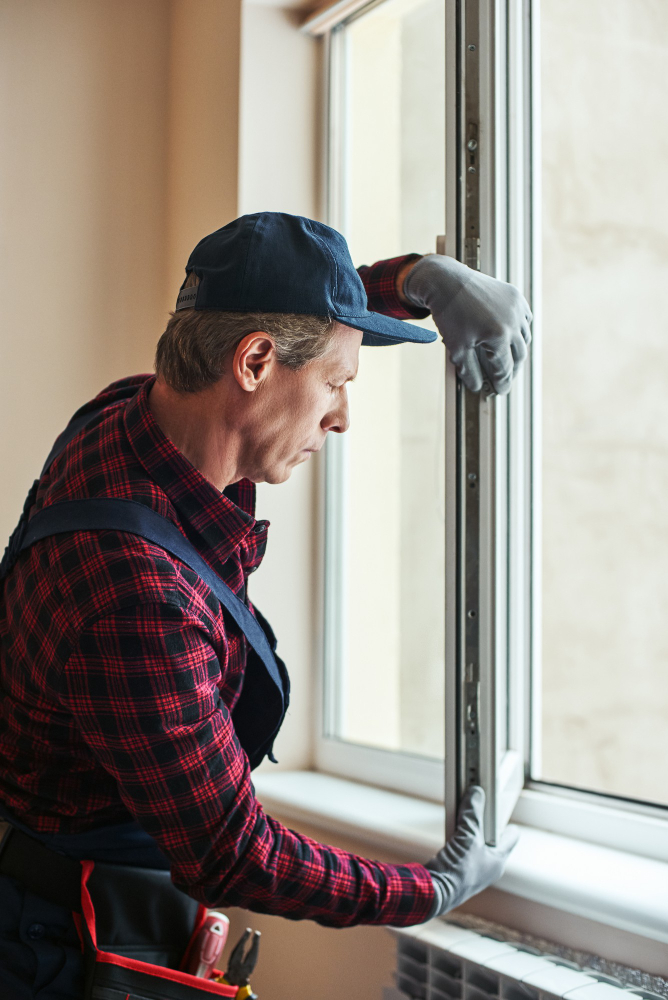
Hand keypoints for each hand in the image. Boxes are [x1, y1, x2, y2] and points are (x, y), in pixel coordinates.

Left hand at [403, 254, 531, 394]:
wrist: (446, 281)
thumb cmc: (449, 314)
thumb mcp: (456, 348)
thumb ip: (469, 371)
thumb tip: (478, 388)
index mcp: (499, 335)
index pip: (505, 368)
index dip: (502, 383)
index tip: (499, 392)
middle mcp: (513, 321)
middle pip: (519, 355)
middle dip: (512, 370)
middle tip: (504, 379)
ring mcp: (516, 307)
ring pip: (525, 337)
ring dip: (518, 351)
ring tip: (509, 360)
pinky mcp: (515, 296)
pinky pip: (524, 319)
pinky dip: (520, 331)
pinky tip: (511, 338)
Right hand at [424, 786, 519, 919]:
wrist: (435, 892)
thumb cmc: (459, 870)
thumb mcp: (468, 836)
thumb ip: (473, 814)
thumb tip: (477, 793)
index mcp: (497, 861)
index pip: (509, 840)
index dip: (509, 826)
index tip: (508, 818)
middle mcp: (487, 868)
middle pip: (489, 840)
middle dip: (484, 825)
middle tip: (479, 808)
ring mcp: (471, 871)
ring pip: (474, 845)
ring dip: (468, 831)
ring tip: (462, 816)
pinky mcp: (456, 872)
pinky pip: (460, 850)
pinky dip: (457, 839)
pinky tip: (450, 832)